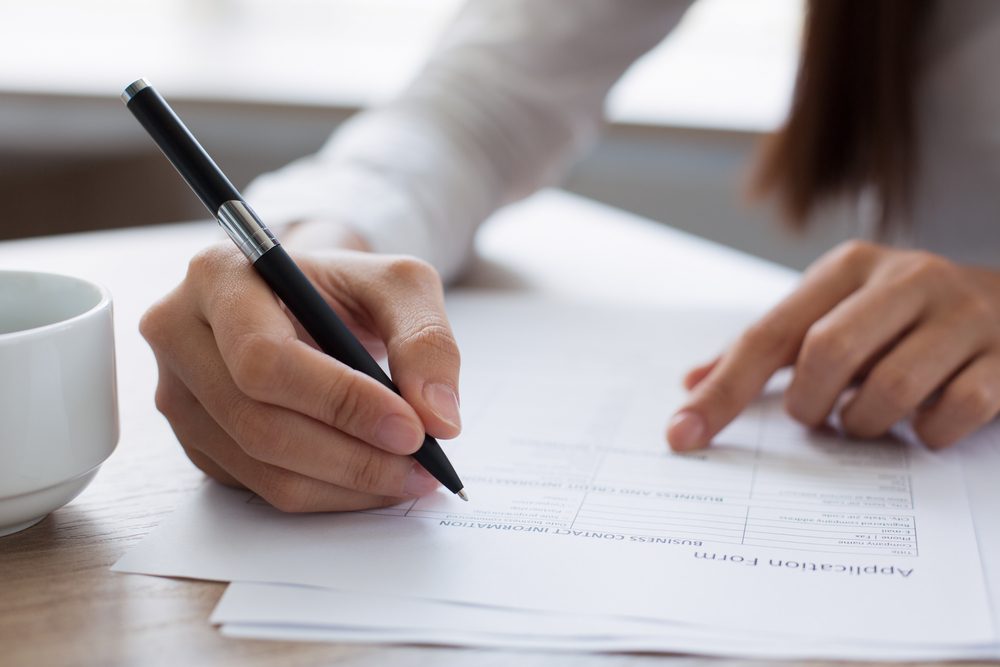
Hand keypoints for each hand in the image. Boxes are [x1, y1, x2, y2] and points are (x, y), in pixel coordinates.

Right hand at [141, 235, 461, 511]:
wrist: (308, 301)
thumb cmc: (345, 287)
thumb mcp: (399, 285)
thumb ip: (426, 338)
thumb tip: (438, 417)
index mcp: (218, 276)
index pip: (265, 357)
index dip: (340, 402)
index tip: (412, 428)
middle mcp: (179, 334)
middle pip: (257, 422)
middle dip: (351, 455)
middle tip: (421, 465)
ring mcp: (179, 392)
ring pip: (260, 465)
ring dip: (345, 485)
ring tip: (411, 476)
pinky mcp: (197, 439)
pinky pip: (259, 486)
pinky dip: (328, 493)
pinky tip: (372, 480)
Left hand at [667, 241, 999, 449]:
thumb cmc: (901, 318)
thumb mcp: (833, 313)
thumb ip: (767, 348)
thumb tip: (692, 384)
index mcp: (848, 267)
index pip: (767, 334)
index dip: (723, 390)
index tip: (683, 435)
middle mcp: (906, 278)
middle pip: (826, 354)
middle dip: (810, 404)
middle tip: (818, 414)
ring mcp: (962, 315)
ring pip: (890, 388)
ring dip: (866, 423)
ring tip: (869, 417)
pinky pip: (953, 412)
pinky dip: (928, 433)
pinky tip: (925, 423)